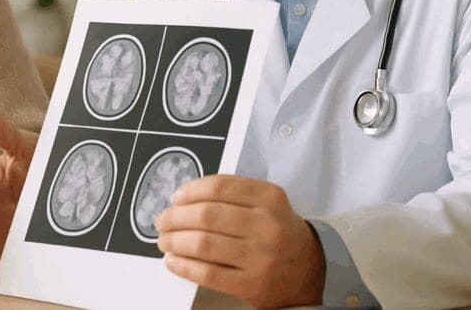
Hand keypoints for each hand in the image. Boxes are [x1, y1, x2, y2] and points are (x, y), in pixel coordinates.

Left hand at [155, 175, 324, 308]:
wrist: (308, 270)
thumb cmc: (277, 232)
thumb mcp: (266, 203)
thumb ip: (232, 195)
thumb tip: (183, 199)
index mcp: (270, 198)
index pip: (220, 186)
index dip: (191, 190)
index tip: (176, 197)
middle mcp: (268, 226)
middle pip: (207, 215)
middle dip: (175, 217)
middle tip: (162, 220)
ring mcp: (261, 257)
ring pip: (203, 244)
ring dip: (175, 241)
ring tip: (164, 240)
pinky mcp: (252, 285)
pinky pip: (208, 274)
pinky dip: (184, 266)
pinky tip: (173, 261)